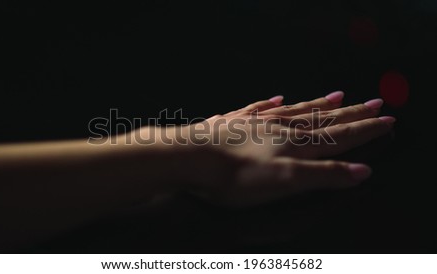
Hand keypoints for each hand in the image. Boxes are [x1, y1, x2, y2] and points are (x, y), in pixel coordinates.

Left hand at [182, 92, 393, 205]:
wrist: (191, 157)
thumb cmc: (236, 176)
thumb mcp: (285, 182)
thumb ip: (323, 175)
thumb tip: (360, 171)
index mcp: (295, 145)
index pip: (339, 136)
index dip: (365, 129)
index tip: (386, 119)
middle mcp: (279, 128)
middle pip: (322, 119)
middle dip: (350, 113)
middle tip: (372, 102)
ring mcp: (256, 122)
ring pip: (294, 110)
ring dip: (317, 104)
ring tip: (337, 96)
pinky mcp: (234, 122)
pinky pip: (258, 108)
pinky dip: (271, 102)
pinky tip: (276, 97)